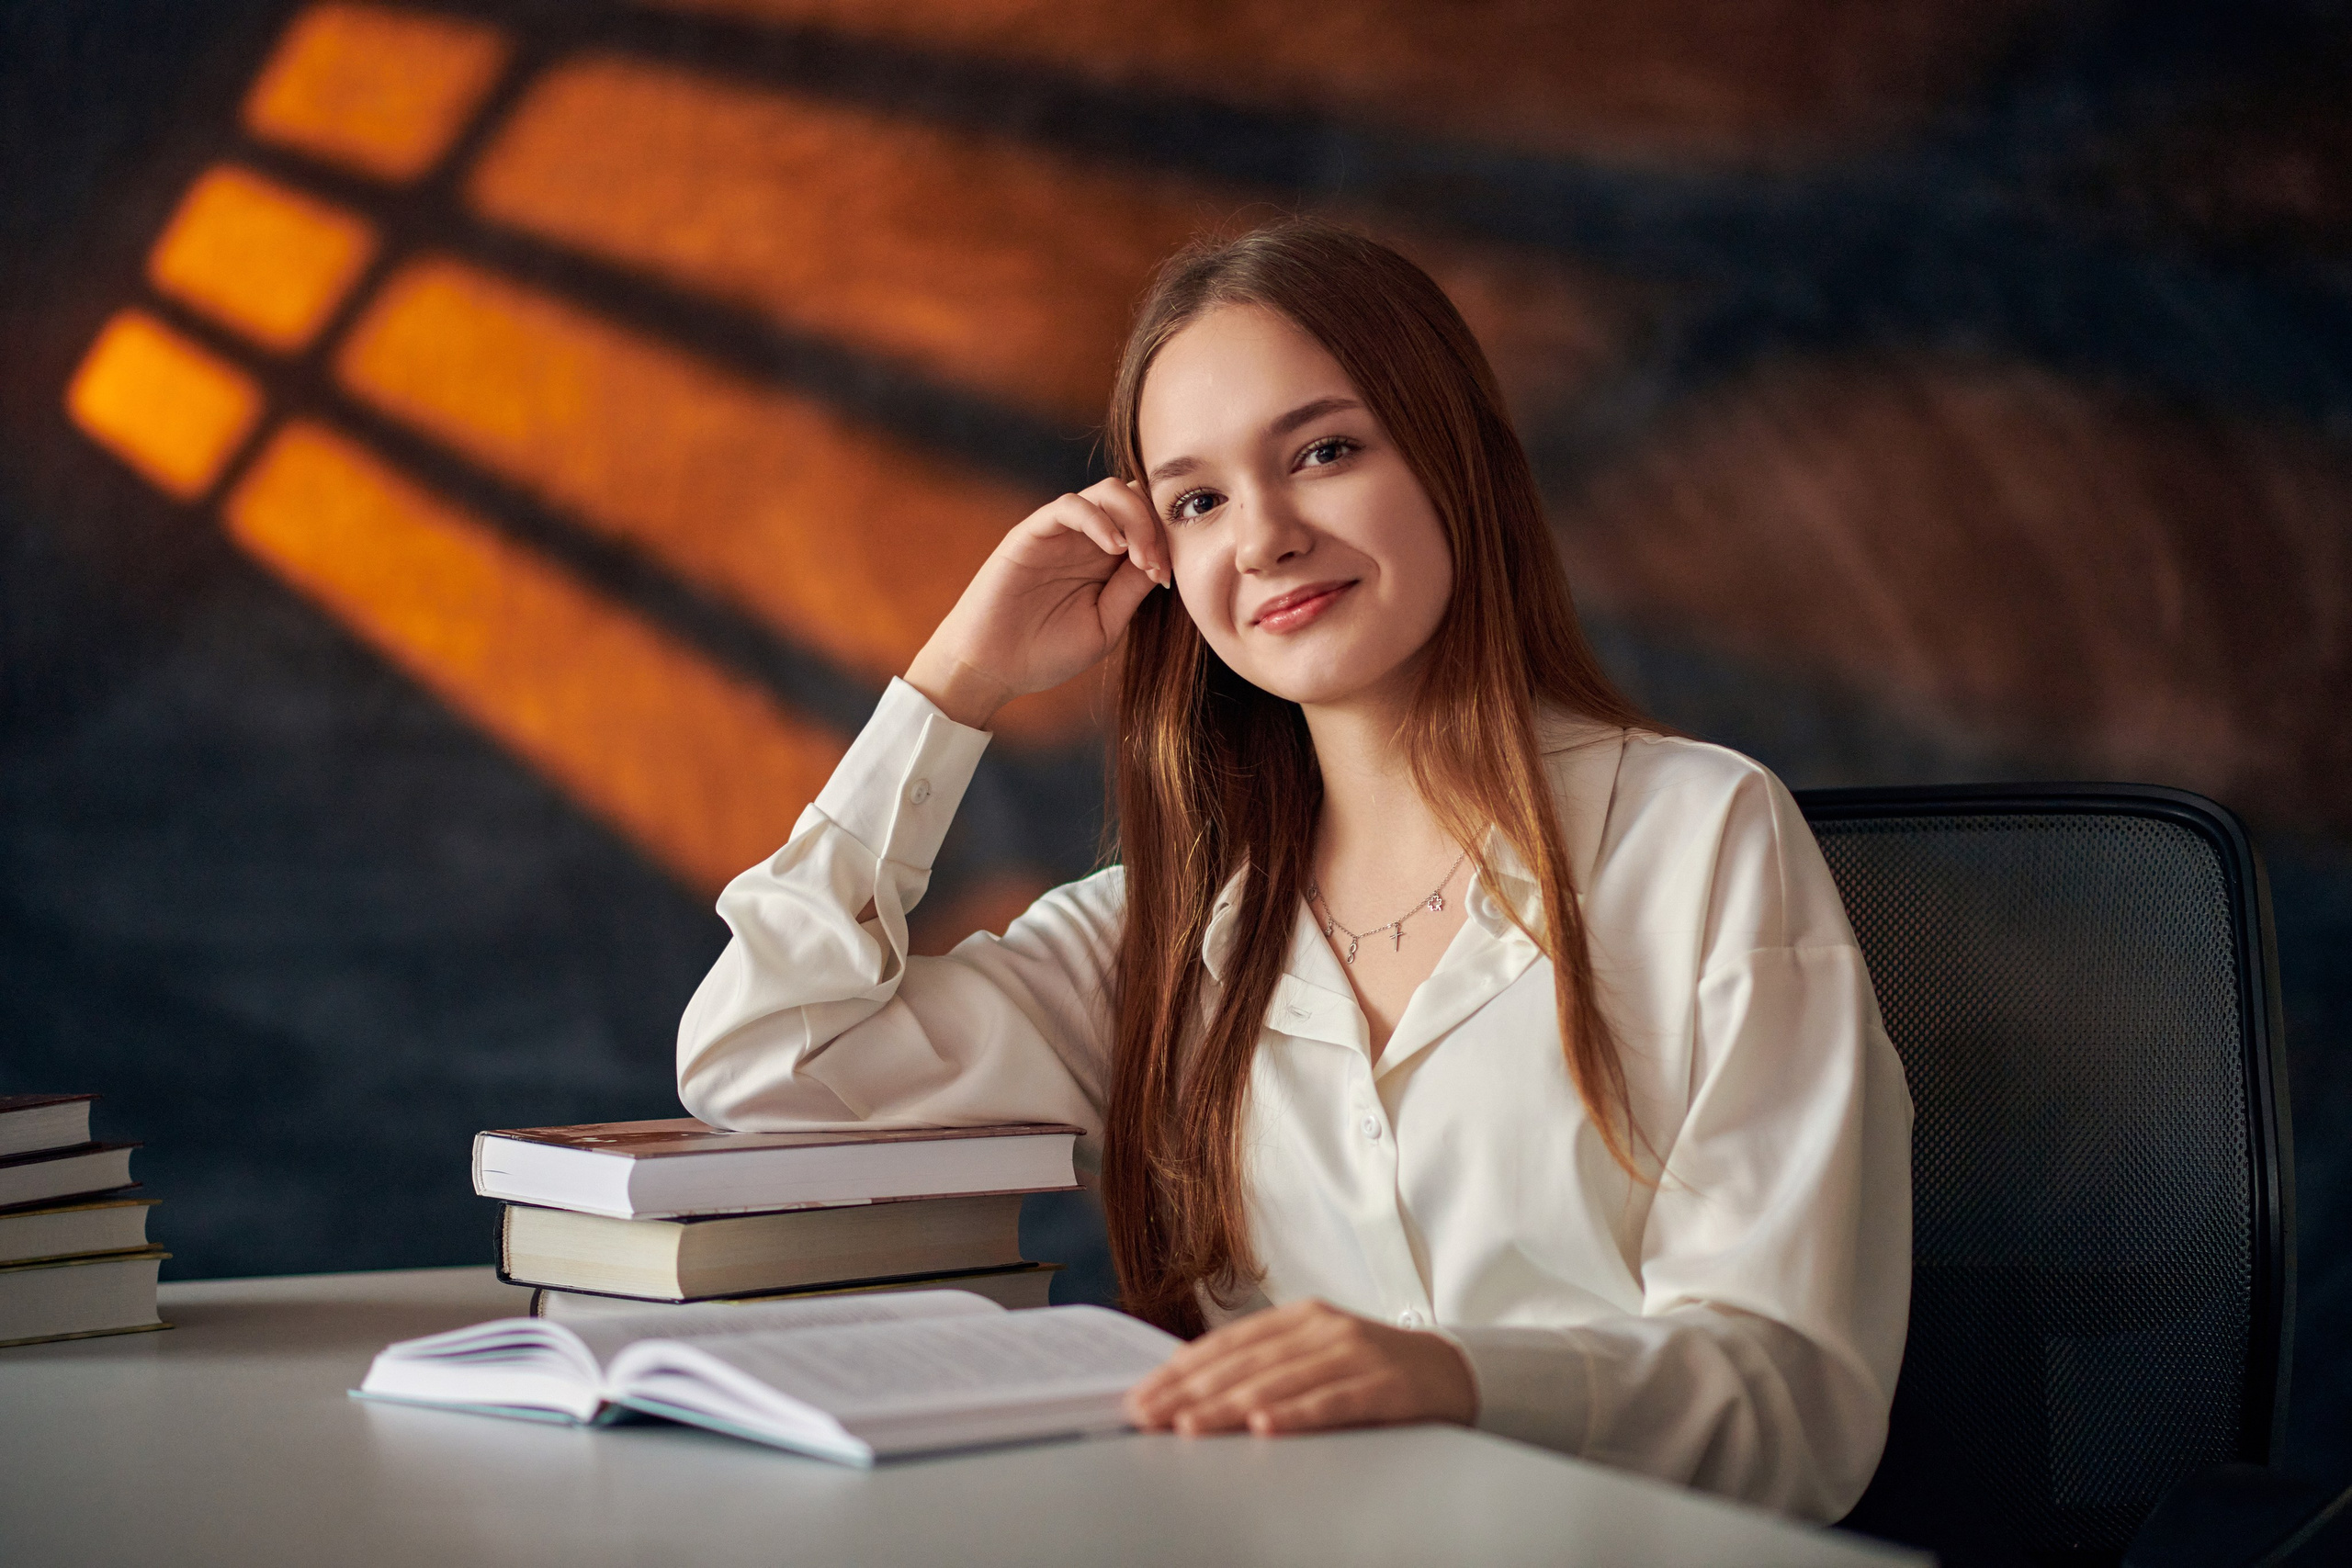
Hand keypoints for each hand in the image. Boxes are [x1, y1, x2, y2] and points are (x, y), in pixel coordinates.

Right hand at [904, 477, 1169, 728]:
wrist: (991, 668)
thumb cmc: (1046, 653)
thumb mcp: (1104, 625)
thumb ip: (1130, 591)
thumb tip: (1164, 561)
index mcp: (1107, 561)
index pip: (1149, 525)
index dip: (1166, 541)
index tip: (1168, 579)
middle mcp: (1086, 540)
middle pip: (1136, 499)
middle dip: (1156, 525)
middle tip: (1157, 566)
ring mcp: (1060, 533)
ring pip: (1108, 492)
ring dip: (1134, 518)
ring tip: (1139, 557)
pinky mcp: (1031, 532)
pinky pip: (1069, 506)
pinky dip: (1098, 518)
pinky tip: (1114, 548)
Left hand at [1122, 1299, 1476, 1437]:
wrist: (1454, 1373)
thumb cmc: (1372, 1369)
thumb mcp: (1317, 1353)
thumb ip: (1264, 1361)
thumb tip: (1190, 1379)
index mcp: (1302, 1317)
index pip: (1229, 1342)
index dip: (1181, 1369)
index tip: (1142, 1396)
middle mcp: (1324, 1329)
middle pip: (1246, 1362)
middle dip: (1191, 1391)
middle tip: (1148, 1416)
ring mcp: (1355, 1354)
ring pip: (1281, 1381)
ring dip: (1229, 1404)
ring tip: (1190, 1425)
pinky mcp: (1384, 1385)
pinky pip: (1333, 1402)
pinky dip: (1296, 1414)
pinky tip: (1264, 1426)